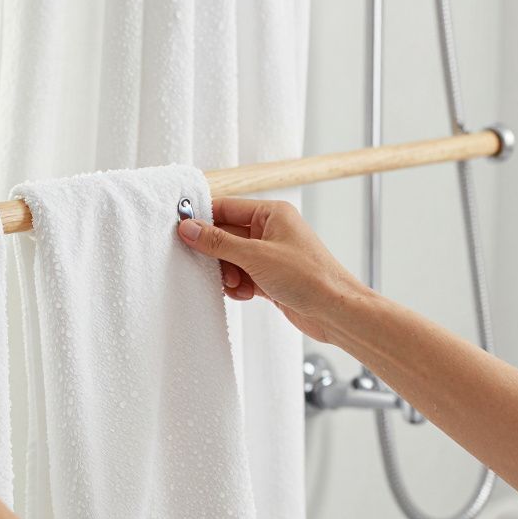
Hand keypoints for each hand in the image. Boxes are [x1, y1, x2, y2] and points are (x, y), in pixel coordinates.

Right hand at [176, 198, 370, 342]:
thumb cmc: (309, 277)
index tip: (182, 231)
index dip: (203, 218)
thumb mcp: (256, 256)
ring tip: (235, 284)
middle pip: (225, 235)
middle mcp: (271, 231)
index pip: (226, 207)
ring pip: (231, 259)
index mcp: (271, 214)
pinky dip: (237, 286)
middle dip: (216, 253)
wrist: (335, 311)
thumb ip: (218, 242)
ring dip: (226, 273)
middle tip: (207, 266)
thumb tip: (189, 228)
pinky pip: (241, 276)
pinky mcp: (270, 277)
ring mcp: (270, 255)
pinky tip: (245, 294)